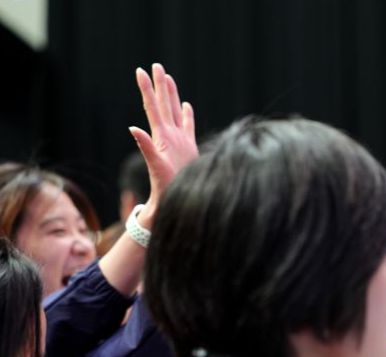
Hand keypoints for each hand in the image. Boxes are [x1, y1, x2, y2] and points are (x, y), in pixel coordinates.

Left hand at [129, 63, 197, 218]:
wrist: (173, 199)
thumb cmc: (165, 186)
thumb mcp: (155, 165)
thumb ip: (146, 146)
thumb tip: (133, 128)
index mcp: (161, 136)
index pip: (152, 107)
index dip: (147, 89)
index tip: (141, 71)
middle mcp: (169, 135)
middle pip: (163, 104)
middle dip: (159, 85)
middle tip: (156, 65)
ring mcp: (179, 140)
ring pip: (174, 111)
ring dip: (171, 95)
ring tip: (168, 78)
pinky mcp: (188, 147)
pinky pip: (188, 126)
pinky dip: (187, 114)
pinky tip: (185, 105)